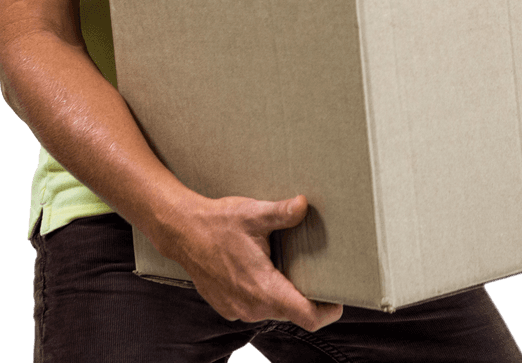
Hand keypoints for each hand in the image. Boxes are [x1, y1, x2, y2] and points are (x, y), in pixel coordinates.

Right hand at [163, 192, 342, 328]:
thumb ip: (282, 213)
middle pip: (293, 311)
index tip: (339, 299)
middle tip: (318, 271)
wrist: (182, 232)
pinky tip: (262, 267)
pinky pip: (256, 306)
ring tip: (288, 265)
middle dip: (307, 296)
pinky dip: (264, 292)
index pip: (306, 316)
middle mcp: (252, 306)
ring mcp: (238, 309)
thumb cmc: (218, 223)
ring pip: (274, 308)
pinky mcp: (228, 306)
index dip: (327, 311)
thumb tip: (304, 205)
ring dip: (283, 292)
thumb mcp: (254, 213)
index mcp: (263, 288)